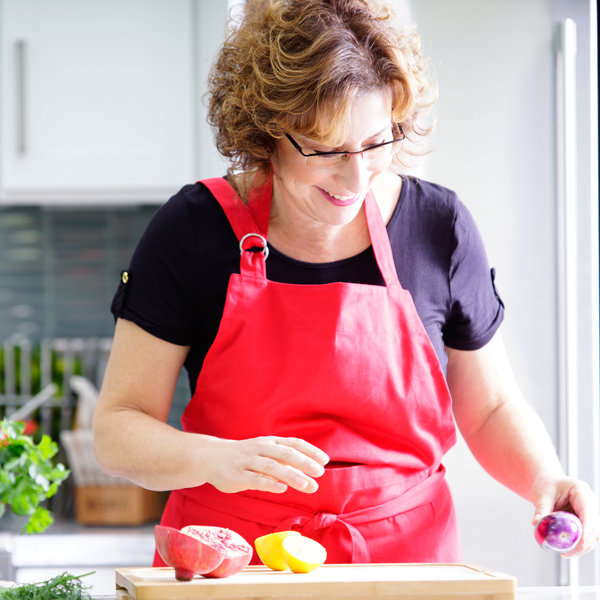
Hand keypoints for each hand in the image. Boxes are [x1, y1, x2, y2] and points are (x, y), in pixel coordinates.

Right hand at [200, 435, 329, 494]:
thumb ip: (285, 463)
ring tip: (306, 484)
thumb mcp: (265, 454)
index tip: (325, 460)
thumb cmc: (244, 457)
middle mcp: (259, 448)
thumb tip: (310, 476)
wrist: (210, 457)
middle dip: (304, 462)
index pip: (293, 443)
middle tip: (320, 473)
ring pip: (271, 466)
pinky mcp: (236, 475)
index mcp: (269, 442)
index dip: (309, 450)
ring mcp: (247, 461)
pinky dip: (268, 483)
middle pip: (284, 453)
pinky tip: (281, 489)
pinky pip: (254, 479)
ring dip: (290, 475)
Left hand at [531, 475, 599, 557]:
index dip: (587, 529)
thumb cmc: (546, 485)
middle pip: (594, 527)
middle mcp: (590, 503)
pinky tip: (567, 550)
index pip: (588, 513)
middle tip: (567, 553)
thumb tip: (536, 524)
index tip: (581, 543)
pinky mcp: (587, 521)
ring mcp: (591, 512)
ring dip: (582, 547)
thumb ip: (541, 509)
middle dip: (583, 543)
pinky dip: (579, 545)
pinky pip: (587, 536)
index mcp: (581, 491)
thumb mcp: (541, 495)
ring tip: (565, 554)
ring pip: (594, 535)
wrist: (548, 482)